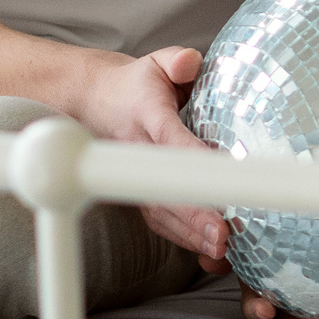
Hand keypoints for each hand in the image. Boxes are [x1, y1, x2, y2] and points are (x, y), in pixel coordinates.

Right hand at [73, 46, 228, 269]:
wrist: (95, 104)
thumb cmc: (137, 85)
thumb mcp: (155, 63)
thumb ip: (176, 61)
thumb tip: (190, 63)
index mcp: (146, 117)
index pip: (171, 140)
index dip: (193, 160)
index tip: (221, 176)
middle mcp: (137, 154)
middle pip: (164, 188)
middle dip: (194, 215)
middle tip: (223, 237)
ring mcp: (135, 180)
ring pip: (162, 214)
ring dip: (192, 236)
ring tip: (223, 253)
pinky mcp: (140, 197)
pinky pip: (163, 223)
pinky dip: (187, 241)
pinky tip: (214, 257)